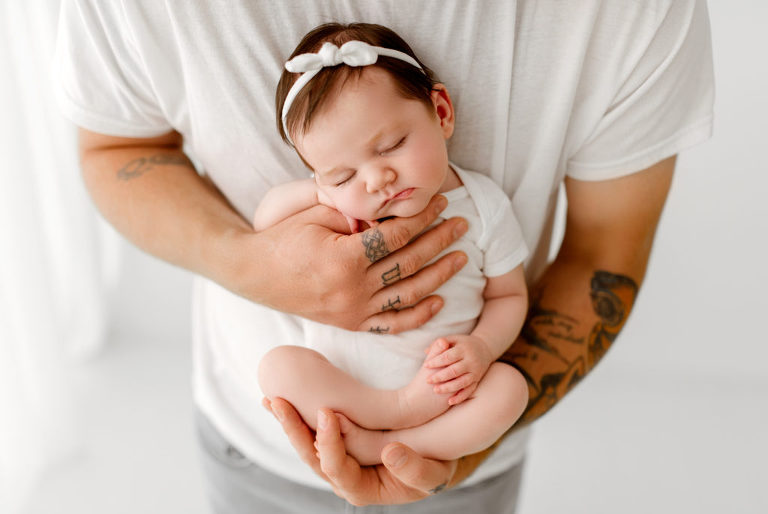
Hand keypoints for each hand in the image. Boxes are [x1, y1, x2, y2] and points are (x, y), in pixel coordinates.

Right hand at [234, 195, 467, 333]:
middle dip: (440, 241)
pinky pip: (391, 324)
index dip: (423, 217)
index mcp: (345, 259)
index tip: (443, 203)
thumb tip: (390, 210)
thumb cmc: (282, 238)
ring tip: (461, 258)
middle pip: (409, 262)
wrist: (253, 274)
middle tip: (463, 225)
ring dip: (439, 276)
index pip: (397, 235)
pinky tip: (438, 301)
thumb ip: (353, 212)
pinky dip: (417, 314)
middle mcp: (353, 289)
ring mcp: (353, 311)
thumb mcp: (314, 215)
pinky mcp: (351, 324)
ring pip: (408, 294)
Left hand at [264, 397, 458, 505]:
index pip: (337, 468)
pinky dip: (297, 416)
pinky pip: (312, 432)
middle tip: (279, 403)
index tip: (328, 414)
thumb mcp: (433, 474)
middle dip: (294, 429)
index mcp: (361, 489)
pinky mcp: (336, 445)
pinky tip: (278, 400)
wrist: (432, 461)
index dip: (329, 443)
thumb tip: (391, 453)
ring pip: (307, 444)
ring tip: (271, 399)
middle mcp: (342, 477)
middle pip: (311, 456)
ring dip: (288, 422)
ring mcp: (336, 461)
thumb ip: (415, 470)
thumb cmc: (434, 469)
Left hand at [424, 335, 493, 404]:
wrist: (485, 349)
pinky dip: (460, 397)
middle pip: (454, 370)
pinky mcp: (477, 380)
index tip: (425, 366)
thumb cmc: (463, 344)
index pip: (448, 357)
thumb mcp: (453, 339)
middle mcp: (471, 361)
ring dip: (448, 388)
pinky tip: (449, 401)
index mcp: (463, 349)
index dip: (436, 362)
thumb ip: (440, 344)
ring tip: (435, 390)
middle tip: (428, 380)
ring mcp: (475, 371)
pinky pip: (469, 390)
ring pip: (462, 382)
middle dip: (440, 376)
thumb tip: (426, 351)